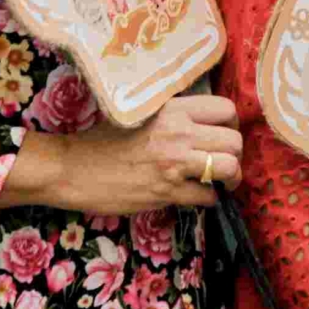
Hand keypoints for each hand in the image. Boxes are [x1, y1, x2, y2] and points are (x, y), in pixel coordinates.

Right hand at [2, 93, 243, 214]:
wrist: (73, 168)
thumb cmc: (103, 140)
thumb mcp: (143, 114)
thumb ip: (174, 116)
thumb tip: (205, 124)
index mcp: (174, 109)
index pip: (226, 109)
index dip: (232, 123)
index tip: (225, 133)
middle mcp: (178, 133)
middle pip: (233, 141)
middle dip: (236, 154)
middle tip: (226, 162)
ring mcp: (173, 164)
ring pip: (228, 168)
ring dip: (232, 177)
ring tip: (224, 182)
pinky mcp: (166, 192)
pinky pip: (206, 196)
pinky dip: (209, 199)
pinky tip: (199, 197)